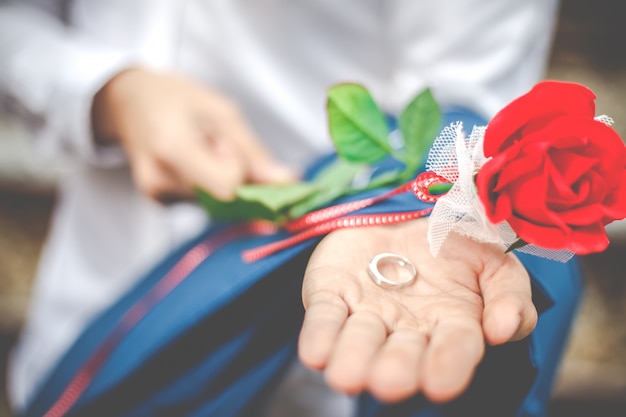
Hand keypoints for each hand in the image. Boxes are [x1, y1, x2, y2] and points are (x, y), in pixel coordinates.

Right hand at [92, 68, 295, 201]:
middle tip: (215, 144)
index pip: (227, 186)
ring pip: (218, 204)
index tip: (227, 143)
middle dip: (235, 176)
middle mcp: (160, 181)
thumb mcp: (221, 111)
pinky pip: (204, 204)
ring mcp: (157, 196)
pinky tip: (194, 163)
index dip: (239, 168)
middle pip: (225, 199)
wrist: (129, 102)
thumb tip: (289, 182)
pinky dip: (210, 186)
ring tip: (201, 151)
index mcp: (172, 148)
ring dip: (223, 181)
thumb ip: (254, 152)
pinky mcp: (160, 203)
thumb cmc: (176, 98)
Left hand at [298, 218, 536, 403]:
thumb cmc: (455, 243)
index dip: (449, 364)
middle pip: (402, 352)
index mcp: (452, 323)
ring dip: (353, 357)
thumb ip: (509, 294)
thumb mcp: (495, 260)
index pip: (455, 348)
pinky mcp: (331, 294)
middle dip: (396, 368)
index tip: (440, 384)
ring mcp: (367, 312)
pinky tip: (315, 354)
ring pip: (359, 339)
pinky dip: (320, 334)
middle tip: (387, 382)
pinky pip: (325, 315)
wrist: (407, 210)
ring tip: (345, 376)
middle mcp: (406, 327)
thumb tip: (503, 330)